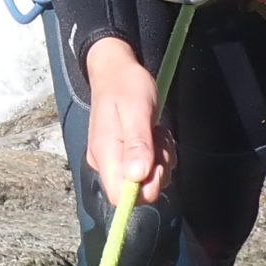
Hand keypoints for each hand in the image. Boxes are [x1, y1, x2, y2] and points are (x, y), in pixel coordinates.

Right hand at [84, 36, 167, 204]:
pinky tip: (155, 134)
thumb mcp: (137, 110)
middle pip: (137, 191)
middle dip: (157, 170)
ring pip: (146, 179)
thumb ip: (137, 144)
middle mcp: (105, 162)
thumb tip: (137, 177)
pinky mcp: (123, 155)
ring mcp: (114, 159)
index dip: (143, 190)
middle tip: (159, 140)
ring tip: (157, 132)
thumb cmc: (127, 86)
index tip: (156, 165)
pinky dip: (158, 154)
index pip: (119, 196)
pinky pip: (147, 167)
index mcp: (105, 154)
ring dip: (161, 159)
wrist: (116, 69)